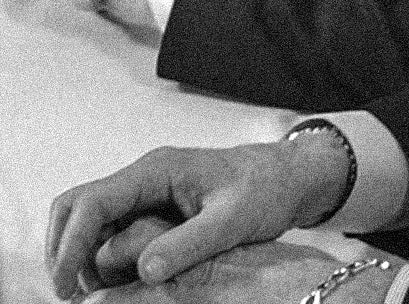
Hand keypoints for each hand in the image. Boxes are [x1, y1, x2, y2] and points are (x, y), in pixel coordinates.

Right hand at [48, 137, 355, 298]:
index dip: (70, 245)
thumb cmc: (267, 189)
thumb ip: (190, 243)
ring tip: (95, 294)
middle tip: (73, 294)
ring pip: (91, 223)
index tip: (67, 287)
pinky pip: (113, 233)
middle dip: (65, 251)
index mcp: (157, 170)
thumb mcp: (234, 219)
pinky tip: (118, 284)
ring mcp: (146, 194)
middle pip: (76, 208)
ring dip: (83, 256)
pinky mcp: (153, 211)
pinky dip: (104, 258)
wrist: (290, 177)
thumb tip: (143, 271)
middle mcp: (144, 179)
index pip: (90, 202)